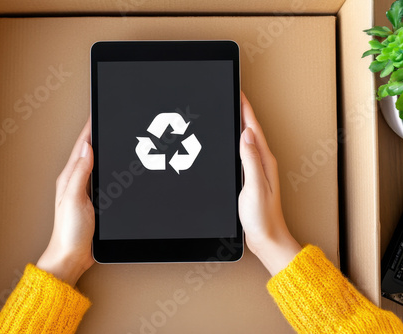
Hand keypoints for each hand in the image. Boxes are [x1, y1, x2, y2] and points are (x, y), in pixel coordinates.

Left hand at [36, 118, 94, 285]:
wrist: (72, 256)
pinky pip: (102, 177)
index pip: (82, 146)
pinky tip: (114, 165)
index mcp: (69, 177)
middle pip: (88, 151)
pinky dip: (108, 166)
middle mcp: (76, 181)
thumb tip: (87, 149)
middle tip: (105, 118)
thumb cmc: (68, 232)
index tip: (96, 113)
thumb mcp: (74, 199)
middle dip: (97, 133)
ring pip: (96, 162)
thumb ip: (80, 174)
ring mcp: (85, 191)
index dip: (90, 128)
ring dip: (102, 148)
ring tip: (110, 134)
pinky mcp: (94, 200)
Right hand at [238, 92, 301, 275]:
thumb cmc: (262, 217)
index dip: (246, 110)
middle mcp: (263, 162)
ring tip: (232, 112)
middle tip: (233, 96)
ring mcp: (257, 170)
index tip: (239, 93)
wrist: (266, 238)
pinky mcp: (251, 178)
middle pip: (251, 130)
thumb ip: (250, 159)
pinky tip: (232, 142)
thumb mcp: (255, 186)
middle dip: (242, 112)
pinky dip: (237, 142)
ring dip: (241, 125)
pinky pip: (244, 153)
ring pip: (247, 140)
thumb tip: (245, 134)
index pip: (253, 129)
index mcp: (265, 161)